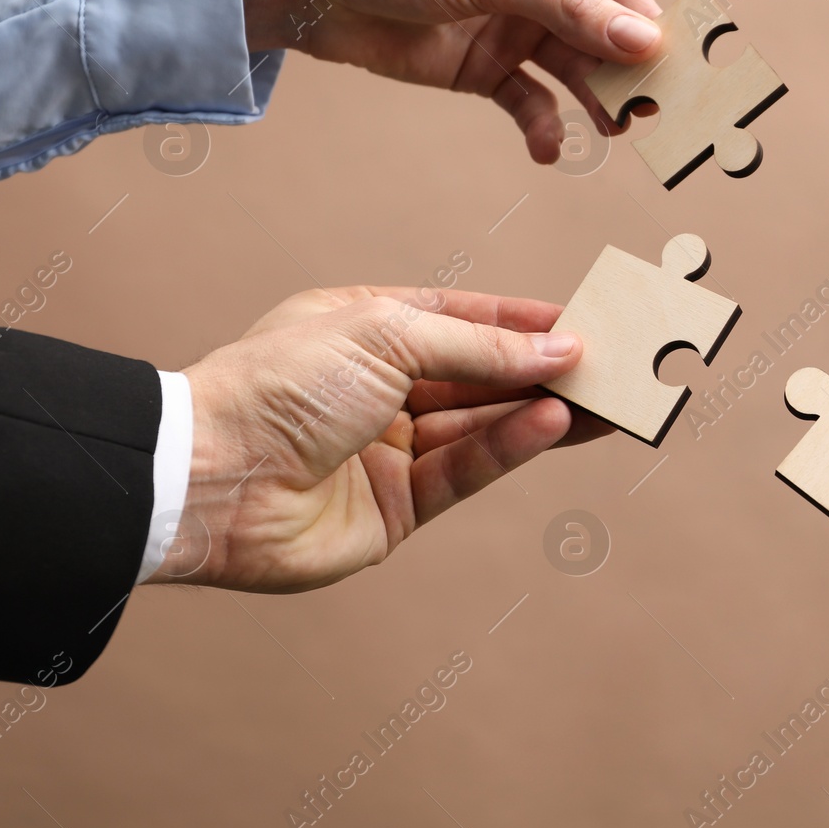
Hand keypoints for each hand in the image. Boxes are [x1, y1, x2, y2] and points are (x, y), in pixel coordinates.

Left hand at [147, 286, 608, 592]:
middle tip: (616, 368)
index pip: (466, 320)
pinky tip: (554, 423)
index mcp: (369, 328)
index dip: (525, 323)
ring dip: (545, 410)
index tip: (585, 323)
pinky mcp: (399, 507)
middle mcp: (382, 387)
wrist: (212, 479)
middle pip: (485, 376)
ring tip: (605, 401)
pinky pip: (468, 469)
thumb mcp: (387, 334)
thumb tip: (559, 349)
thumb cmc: (279, 385)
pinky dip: (512, 446)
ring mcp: (392, 449)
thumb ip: (482, 346)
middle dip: (548, 371)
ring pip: (486, 425)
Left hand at [243, 0, 662, 163]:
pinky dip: (543, 127)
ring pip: (571, 74)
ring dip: (592, 104)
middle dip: (625, 75)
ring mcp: (512, 30)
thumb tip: (643, 41)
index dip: (646, 31)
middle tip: (648, 112)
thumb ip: (569, 12)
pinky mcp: (485, 70)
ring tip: (610, 131)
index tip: (674, 72)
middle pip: (600, 36)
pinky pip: (529, 103)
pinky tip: (547, 149)